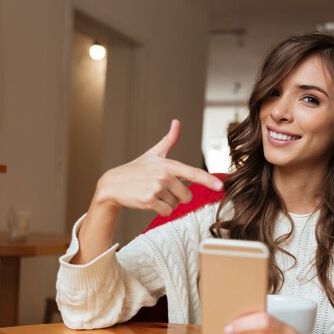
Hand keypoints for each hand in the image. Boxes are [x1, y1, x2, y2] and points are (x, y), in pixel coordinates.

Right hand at [94, 119, 222, 215]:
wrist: (113, 184)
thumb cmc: (136, 170)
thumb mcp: (153, 154)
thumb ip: (169, 140)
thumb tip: (177, 122)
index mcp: (169, 164)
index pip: (193, 173)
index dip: (209, 180)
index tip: (220, 187)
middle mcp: (164, 175)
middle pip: (187, 196)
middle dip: (177, 197)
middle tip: (162, 190)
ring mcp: (156, 188)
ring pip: (175, 205)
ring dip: (166, 203)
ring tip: (153, 194)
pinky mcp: (148, 200)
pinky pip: (166, 211)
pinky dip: (160, 210)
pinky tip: (149, 202)